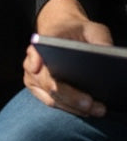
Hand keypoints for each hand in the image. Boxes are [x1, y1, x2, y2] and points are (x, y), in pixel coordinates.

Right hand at [25, 0, 113, 116]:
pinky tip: (87, 111)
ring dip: (73, 107)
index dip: (35, 60)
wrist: (64, 34)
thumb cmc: (78, 33)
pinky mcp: (38, 89)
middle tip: (90, 103)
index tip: (38, 67)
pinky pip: (53, 103)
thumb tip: (107, 53)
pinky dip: (69, 108)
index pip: (36, 53)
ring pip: (51, 97)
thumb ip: (99, 39)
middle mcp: (32, 61)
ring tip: (96, 110)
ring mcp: (33, 77)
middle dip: (70, 96)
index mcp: (42, 43)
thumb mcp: (93, 29)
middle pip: (48, 83)